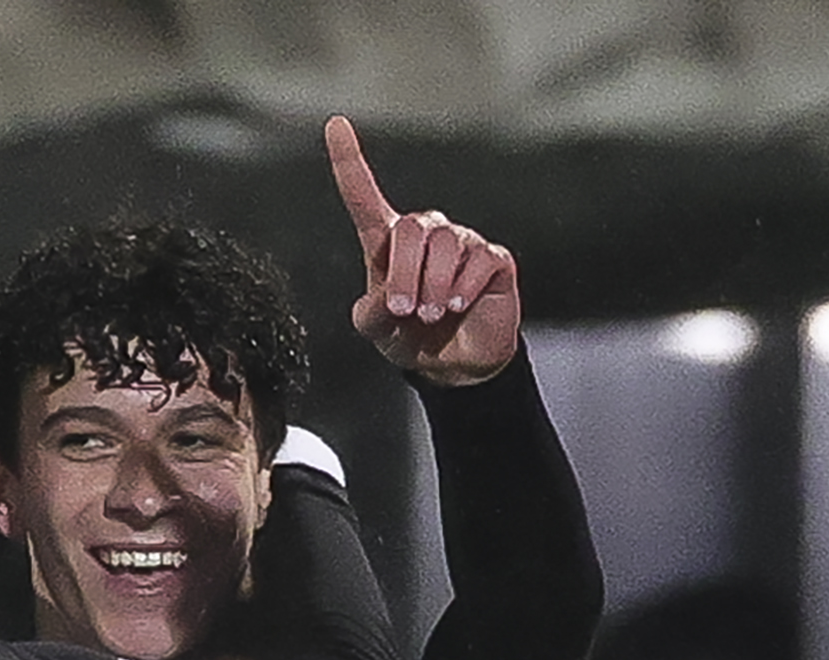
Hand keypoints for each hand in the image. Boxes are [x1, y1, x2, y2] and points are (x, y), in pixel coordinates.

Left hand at [327, 115, 518, 386]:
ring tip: (430, 314)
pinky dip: (463, 288)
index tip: (335, 125)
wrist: (455, 364)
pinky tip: (457, 305)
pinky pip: (479, 262)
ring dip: (433, 285)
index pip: (365, 197)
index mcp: (388, 245)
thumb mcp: (377, 330)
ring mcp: (462, 243)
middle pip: (411, 230)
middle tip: (404, 312)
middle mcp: (425, 235)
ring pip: (445, 245)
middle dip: (405, 273)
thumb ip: (370, 313)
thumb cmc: (410, 338)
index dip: (349, 162)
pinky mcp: (493, 259)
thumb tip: (387, 297)